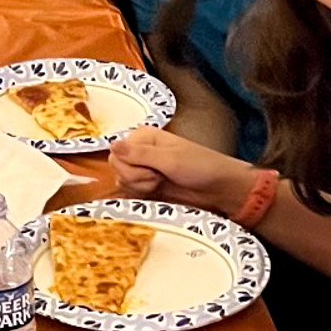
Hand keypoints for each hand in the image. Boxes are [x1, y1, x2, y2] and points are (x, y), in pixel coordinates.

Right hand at [109, 125, 250, 215]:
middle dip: (136, 177)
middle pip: (117, 167)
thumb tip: (111, 144)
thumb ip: (139, 153)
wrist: (219, 189)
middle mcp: (140, 150)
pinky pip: (130, 190)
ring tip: (161, 182)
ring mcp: (142, 168)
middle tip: (159, 176)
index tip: (152, 169)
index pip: (116, 152)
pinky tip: (157, 190)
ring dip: (141, 186)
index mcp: (143, 136)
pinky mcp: (146, 184)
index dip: (131, 166)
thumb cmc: (201, 167)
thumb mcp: (170, 159)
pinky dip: (141, 194)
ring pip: (122, 180)